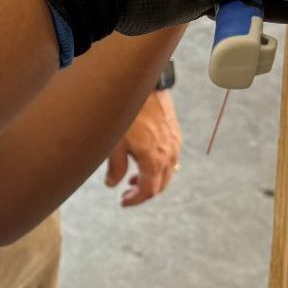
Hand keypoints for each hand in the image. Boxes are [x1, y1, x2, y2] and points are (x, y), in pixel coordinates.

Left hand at [105, 90, 181, 206]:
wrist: (145, 86)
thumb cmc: (127, 113)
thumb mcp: (115, 142)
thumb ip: (115, 167)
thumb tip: (112, 184)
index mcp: (153, 161)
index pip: (148, 191)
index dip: (135, 200)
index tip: (123, 201)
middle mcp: (168, 156)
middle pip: (160, 185)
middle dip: (143, 192)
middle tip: (127, 191)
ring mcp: (174, 144)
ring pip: (167, 173)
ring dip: (152, 179)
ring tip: (134, 176)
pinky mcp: (175, 134)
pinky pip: (171, 158)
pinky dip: (159, 166)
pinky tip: (144, 158)